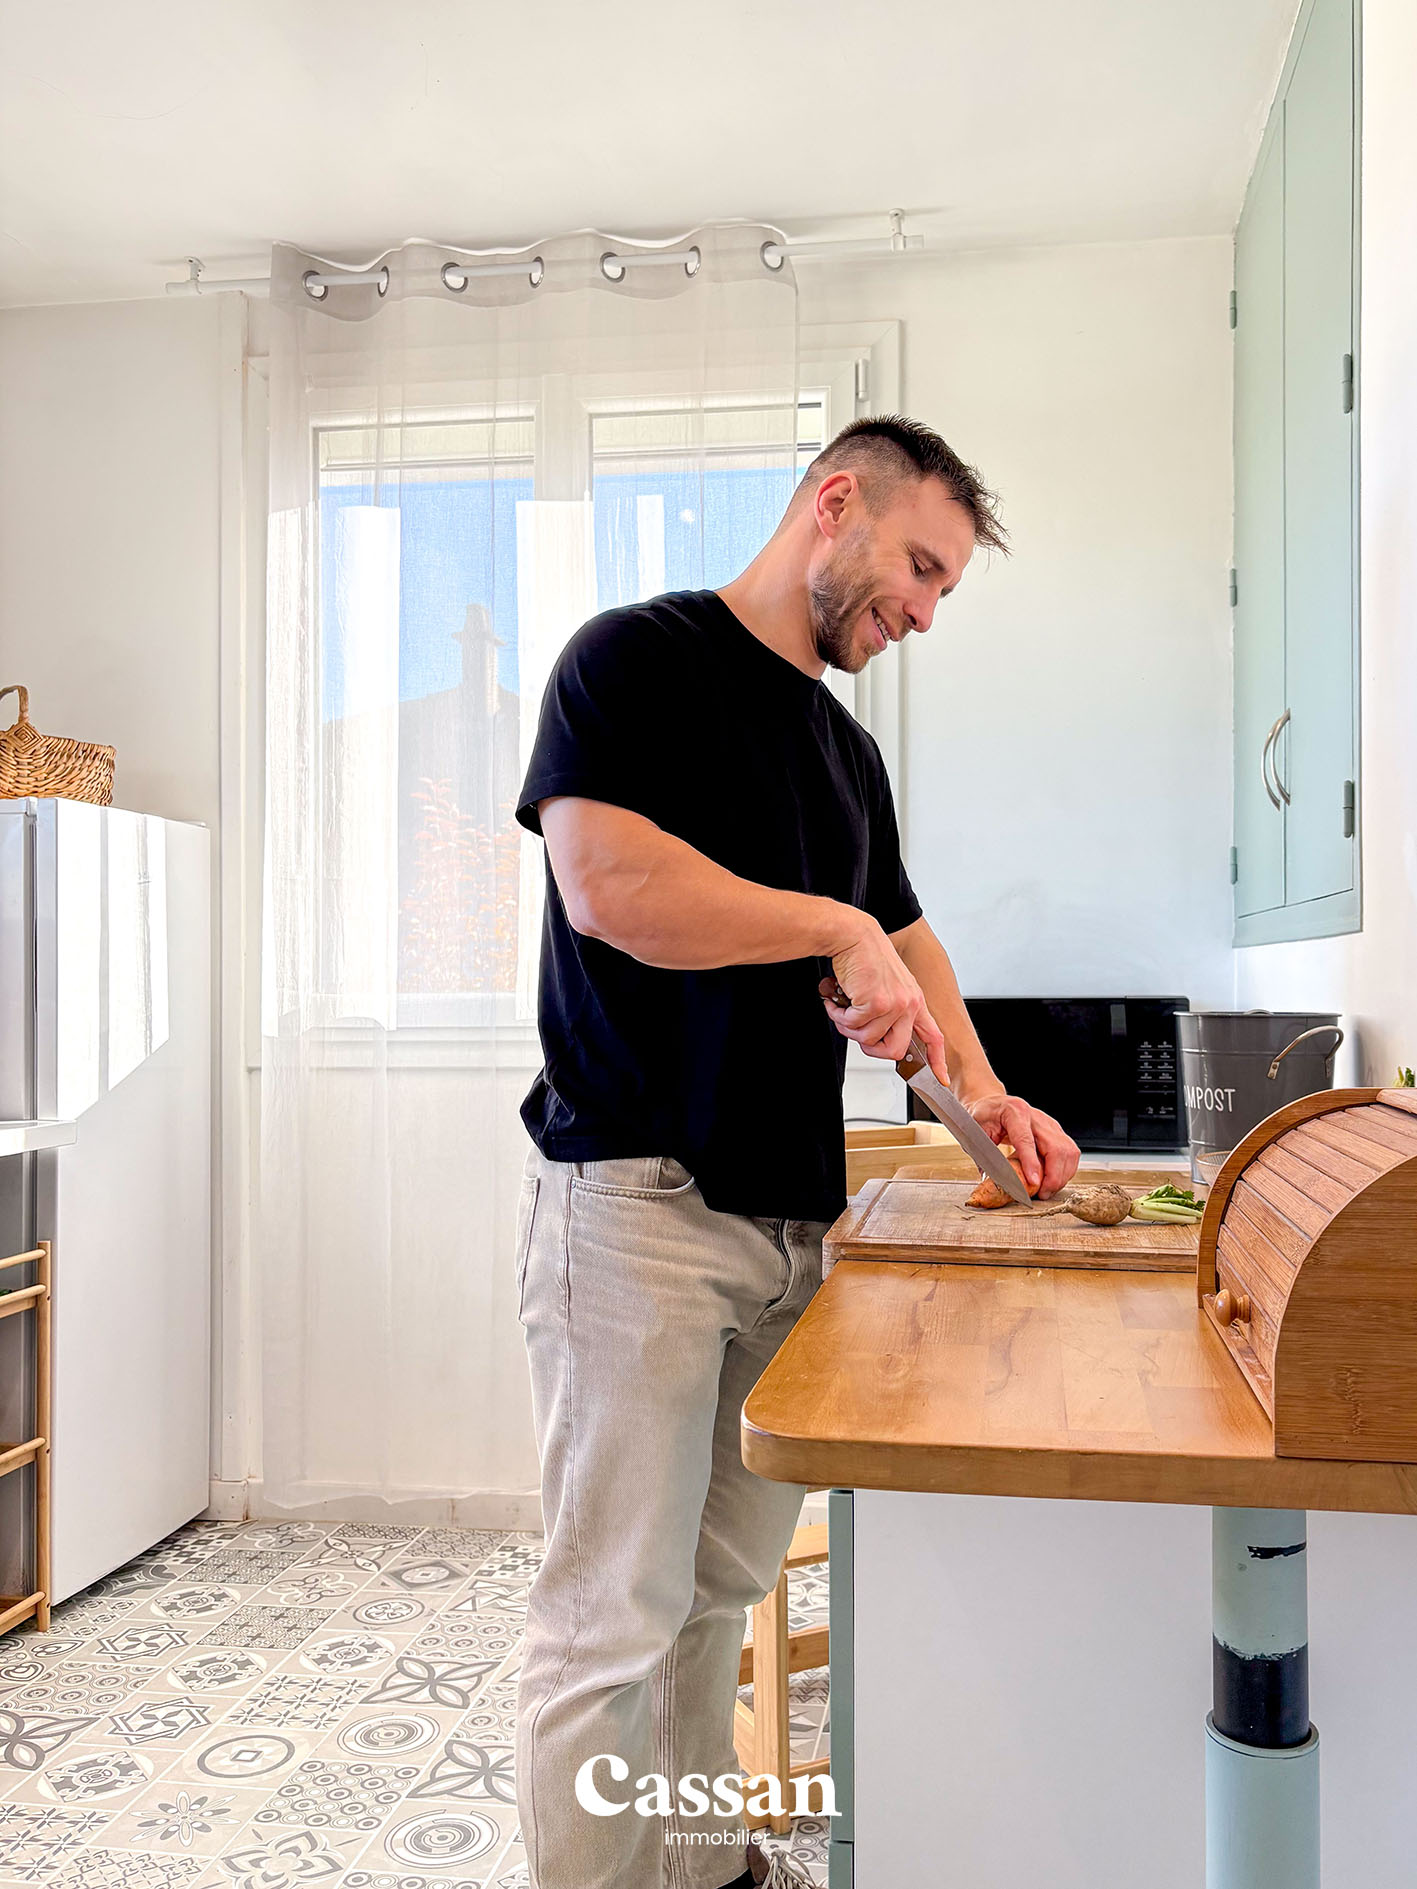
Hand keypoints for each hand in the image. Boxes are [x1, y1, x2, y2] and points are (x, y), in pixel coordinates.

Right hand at [816, 917, 948, 1077]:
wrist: (853, 935)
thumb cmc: (866, 957)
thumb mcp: (888, 984)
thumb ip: (891, 1010)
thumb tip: (878, 1037)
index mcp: (915, 1000)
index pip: (934, 1036)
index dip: (937, 1061)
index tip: (940, 1078)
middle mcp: (909, 1004)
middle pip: (896, 1051)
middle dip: (872, 1049)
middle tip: (857, 1033)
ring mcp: (894, 1004)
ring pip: (869, 1040)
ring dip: (848, 1027)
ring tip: (842, 1008)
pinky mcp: (876, 1003)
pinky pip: (853, 1026)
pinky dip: (839, 1016)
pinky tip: (836, 1001)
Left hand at [959, 1090, 1079, 1199]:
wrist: (993, 1104)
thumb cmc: (984, 1117)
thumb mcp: (975, 1133)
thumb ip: (984, 1156)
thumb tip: (992, 1182)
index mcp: (1014, 1113)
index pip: (1026, 1140)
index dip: (1032, 1163)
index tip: (1034, 1183)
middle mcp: (1036, 1117)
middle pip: (1056, 1148)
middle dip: (1053, 1176)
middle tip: (1041, 1194)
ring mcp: (1050, 1124)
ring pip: (1068, 1151)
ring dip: (1061, 1176)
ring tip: (1047, 1190)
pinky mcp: (1056, 1132)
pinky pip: (1069, 1153)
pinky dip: (1065, 1170)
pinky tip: (1053, 1180)